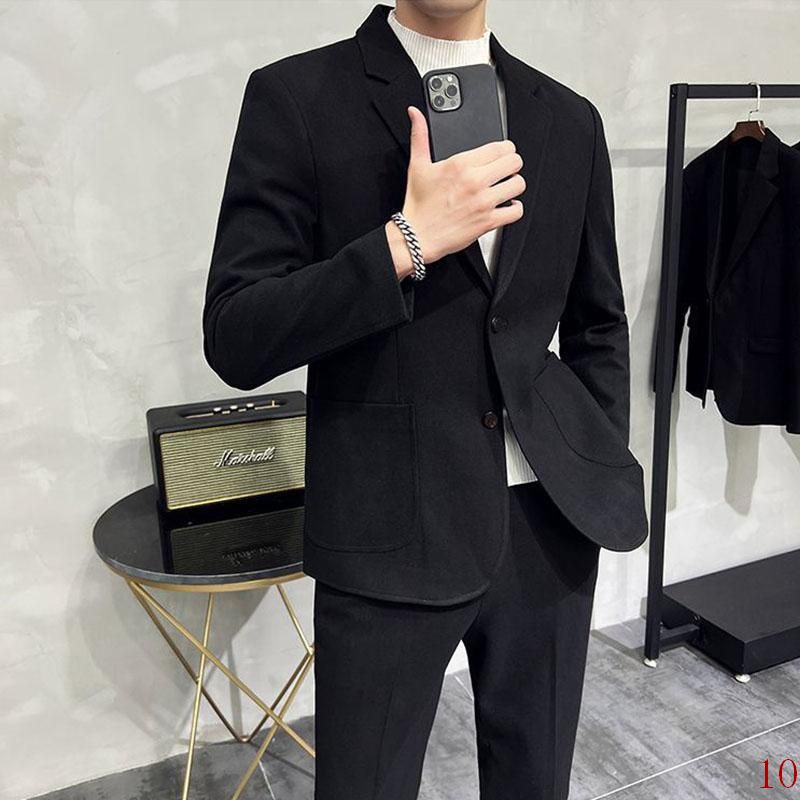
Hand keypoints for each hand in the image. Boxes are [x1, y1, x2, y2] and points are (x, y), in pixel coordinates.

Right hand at [397, 105, 524, 266]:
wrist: (416, 236)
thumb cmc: (418, 205)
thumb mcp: (417, 166)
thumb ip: (420, 136)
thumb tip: (415, 113)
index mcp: (461, 164)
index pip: (501, 147)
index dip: (505, 149)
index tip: (501, 155)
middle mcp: (474, 181)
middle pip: (514, 162)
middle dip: (512, 165)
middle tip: (505, 171)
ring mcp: (483, 202)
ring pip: (519, 185)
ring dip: (515, 185)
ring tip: (506, 188)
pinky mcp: (488, 222)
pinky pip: (516, 211)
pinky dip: (515, 208)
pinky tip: (506, 206)